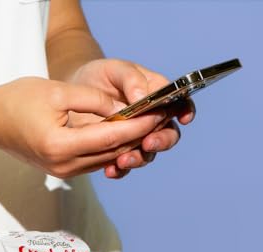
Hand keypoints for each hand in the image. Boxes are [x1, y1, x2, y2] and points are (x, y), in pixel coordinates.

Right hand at [0, 77, 168, 177]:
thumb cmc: (16, 101)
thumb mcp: (54, 91)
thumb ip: (91, 100)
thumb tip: (120, 108)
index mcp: (60, 145)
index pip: (110, 137)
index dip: (137, 126)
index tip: (158, 114)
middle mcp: (65, 165)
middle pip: (113, 152)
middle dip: (140, 135)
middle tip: (162, 118)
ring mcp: (66, 172)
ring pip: (108, 158)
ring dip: (130, 143)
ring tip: (150, 125)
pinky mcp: (67, 171)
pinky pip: (97, 160)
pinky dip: (114, 148)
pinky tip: (129, 135)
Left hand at [71, 59, 194, 177]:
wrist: (75, 93)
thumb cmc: (100, 77)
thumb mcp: (114, 69)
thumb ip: (131, 78)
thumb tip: (143, 97)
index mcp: (158, 97)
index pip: (180, 104)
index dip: (186, 111)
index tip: (183, 118)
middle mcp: (152, 122)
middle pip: (168, 135)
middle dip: (161, 141)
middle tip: (148, 143)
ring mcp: (136, 140)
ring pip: (147, 154)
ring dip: (138, 159)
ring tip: (123, 160)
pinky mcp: (119, 153)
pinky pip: (124, 167)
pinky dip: (119, 170)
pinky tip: (110, 170)